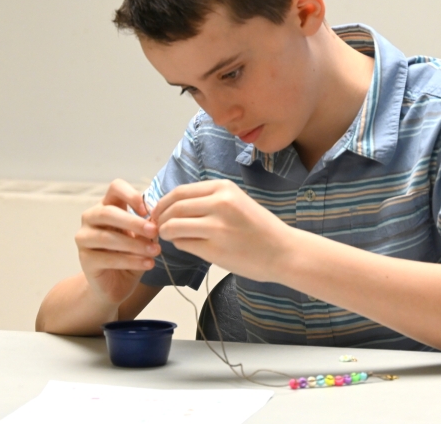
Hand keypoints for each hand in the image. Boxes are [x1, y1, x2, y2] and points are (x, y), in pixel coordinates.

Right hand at [75, 179, 160, 306]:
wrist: (116, 285)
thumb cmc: (131, 255)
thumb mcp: (143, 238)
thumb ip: (147, 227)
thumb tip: (157, 219)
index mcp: (107, 206)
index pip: (115, 188)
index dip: (131, 195)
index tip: (148, 211)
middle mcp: (91, 218)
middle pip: (108, 213)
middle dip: (134, 222)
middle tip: (155, 231)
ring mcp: (84, 238)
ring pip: (107, 237)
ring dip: (135, 244)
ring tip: (155, 251)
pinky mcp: (85, 260)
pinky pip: (107, 258)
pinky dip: (130, 261)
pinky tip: (148, 264)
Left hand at [151, 179, 293, 281]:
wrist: (284, 251)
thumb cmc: (260, 228)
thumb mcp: (237, 202)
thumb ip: (209, 200)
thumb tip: (173, 206)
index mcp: (224, 188)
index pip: (180, 192)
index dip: (163, 203)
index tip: (158, 212)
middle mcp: (219, 204)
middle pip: (173, 208)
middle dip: (159, 218)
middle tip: (157, 226)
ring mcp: (216, 227)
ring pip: (173, 226)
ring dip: (165, 232)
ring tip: (169, 237)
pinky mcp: (214, 250)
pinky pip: (184, 244)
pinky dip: (179, 244)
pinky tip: (186, 245)